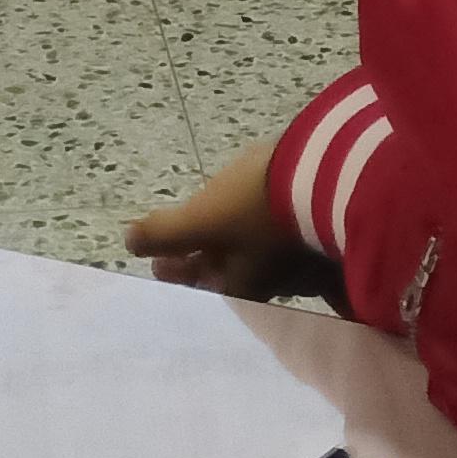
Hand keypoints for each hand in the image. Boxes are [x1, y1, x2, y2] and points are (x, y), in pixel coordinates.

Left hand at [126, 136, 334, 302]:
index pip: (201, 285)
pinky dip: (258, 230)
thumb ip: (164, 233)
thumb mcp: (203, 218)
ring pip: (254, 253)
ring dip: (230, 244)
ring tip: (213, 225)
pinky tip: (255, 209)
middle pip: (229, 272)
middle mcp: (272, 278)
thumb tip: (129, 240)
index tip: (158, 264)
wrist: (327, 171)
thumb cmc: (258, 205)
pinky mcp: (313, 228)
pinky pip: (278, 236)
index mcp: (243, 285)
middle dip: (203, 261)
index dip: (177, 274)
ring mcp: (296, 253)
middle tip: (179, 250)